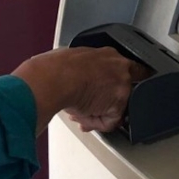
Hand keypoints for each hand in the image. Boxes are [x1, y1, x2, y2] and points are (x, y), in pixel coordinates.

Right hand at [12, 46, 147, 134]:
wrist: (54, 79)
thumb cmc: (55, 69)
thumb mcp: (72, 61)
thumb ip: (84, 71)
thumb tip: (77, 80)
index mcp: (108, 54)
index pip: (125, 67)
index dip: (117, 82)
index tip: (114, 90)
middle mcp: (120, 67)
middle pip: (122, 90)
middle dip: (106, 102)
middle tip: (89, 107)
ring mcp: (122, 86)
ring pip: (115, 107)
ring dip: (97, 114)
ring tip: (79, 112)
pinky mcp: (119, 104)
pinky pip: (110, 122)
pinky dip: (96, 124)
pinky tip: (82, 117)